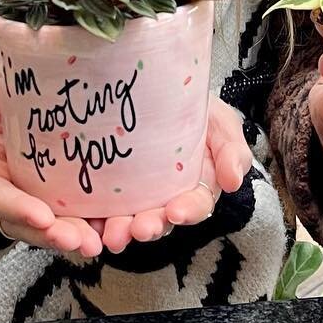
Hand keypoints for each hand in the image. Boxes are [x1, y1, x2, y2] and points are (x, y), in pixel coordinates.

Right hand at [0, 72, 101, 259]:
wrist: (15, 97)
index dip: (17, 210)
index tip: (43, 216)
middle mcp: (4, 200)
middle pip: (26, 225)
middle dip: (52, 235)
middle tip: (80, 239)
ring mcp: (32, 202)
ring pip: (52, 228)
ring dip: (75, 237)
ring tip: (98, 241)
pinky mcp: (58, 199)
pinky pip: (73, 217)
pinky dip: (92, 224)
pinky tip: (113, 227)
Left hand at [100, 98, 251, 252]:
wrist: (161, 88)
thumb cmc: (198, 111)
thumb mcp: (222, 123)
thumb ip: (232, 150)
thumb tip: (234, 181)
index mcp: (198, 187)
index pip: (197, 205)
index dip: (188, 211)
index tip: (176, 212)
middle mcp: (167, 198)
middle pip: (160, 220)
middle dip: (150, 226)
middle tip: (138, 229)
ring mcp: (138, 197)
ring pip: (130, 221)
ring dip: (121, 230)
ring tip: (111, 234)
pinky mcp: (110, 191)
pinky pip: (101, 211)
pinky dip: (94, 222)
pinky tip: (88, 225)